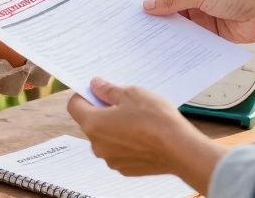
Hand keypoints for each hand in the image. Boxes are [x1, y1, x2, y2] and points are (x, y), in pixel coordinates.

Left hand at [68, 78, 225, 192]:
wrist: (180, 149)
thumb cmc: (155, 120)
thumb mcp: (131, 94)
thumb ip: (108, 90)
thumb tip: (95, 85)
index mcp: (94, 124)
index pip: (74, 106)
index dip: (84, 95)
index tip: (97, 90)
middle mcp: (97, 145)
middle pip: (90, 123)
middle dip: (102, 111)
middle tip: (123, 103)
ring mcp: (111, 159)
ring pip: (105, 138)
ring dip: (114, 128)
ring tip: (137, 119)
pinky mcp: (125, 168)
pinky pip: (118, 151)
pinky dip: (125, 142)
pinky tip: (142, 135)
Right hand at [144, 0, 254, 43]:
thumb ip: (174, 2)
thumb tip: (148, 5)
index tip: (133, 7)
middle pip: (170, 8)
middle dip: (156, 16)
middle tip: (136, 26)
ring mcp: (204, 17)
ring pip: (179, 24)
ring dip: (167, 30)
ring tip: (148, 39)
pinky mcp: (211, 34)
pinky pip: (191, 38)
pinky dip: (181, 42)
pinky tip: (169, 48)